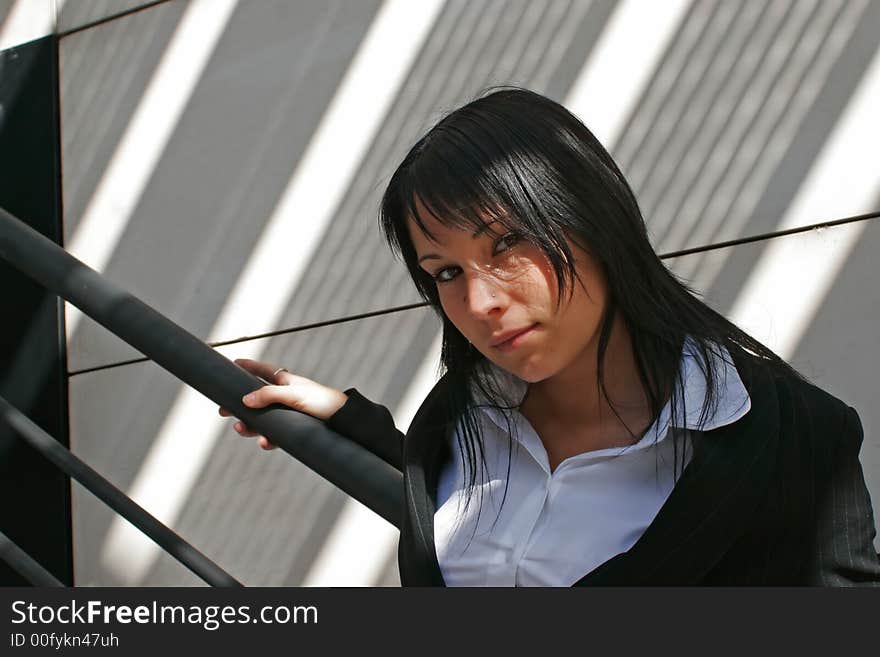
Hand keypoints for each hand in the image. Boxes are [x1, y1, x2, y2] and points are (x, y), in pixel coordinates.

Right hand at [218, 358, 347, 449]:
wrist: (343, 423)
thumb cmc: (323, 402)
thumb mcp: (294, 394)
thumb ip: (269, 395)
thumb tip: (245, 399)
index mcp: (286, 382)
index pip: (262, 371)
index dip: (248, 367)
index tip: (232, 364)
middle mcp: (284, 397)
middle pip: (255, 399)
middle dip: (239, 405)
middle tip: (223, 410)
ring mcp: (287, 415)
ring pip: (261, 420)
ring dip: (249, 426)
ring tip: (241, 428)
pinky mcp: (292, 432)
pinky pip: (274, 436)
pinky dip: (267, 440)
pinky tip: (265, 443)